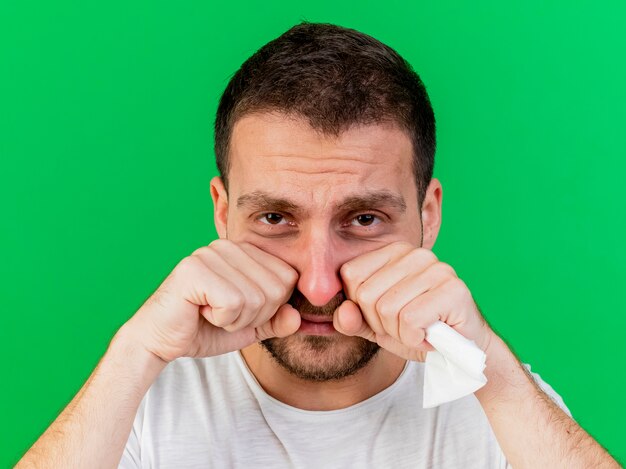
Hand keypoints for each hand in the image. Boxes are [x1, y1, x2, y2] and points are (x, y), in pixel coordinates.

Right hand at [123, 240, 299, 361]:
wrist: (160, 341)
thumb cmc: (204, 328)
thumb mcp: (250, 327)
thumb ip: (277, 321)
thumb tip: (297, 316)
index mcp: (245, 252)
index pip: (288, 278)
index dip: (271, 308)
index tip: (240, 310)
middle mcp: (229, 246)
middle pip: (276, 288)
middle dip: (255, 316)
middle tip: (223, 314)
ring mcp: (210, 254)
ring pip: (256, 297)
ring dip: (236, 319)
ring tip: (210, 312)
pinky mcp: (194, 269)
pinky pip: (232, 302)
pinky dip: (221, 319)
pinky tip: (200, 312)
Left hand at [333, 242, 492, 361]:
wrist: (461, 351)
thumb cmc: (417, 332)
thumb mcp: (375, 327)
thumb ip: (351, 320)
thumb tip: (342, 312)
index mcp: (393, 252)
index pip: (350, 274)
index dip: (361, 307)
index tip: (386, 316)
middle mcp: (414, 253)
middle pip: (366, 294)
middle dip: (381, 323)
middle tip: (406, 326)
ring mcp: (436, 268)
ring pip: (387, 309)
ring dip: (400, 333)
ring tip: (420, 330)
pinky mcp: (453, 289)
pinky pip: (410, 320)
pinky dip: (415, 338)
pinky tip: (431, 335)